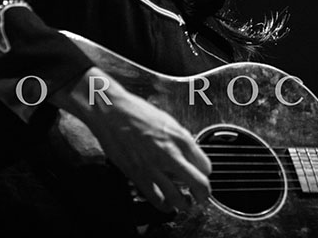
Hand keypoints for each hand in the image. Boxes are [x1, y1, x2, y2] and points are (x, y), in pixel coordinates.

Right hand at [53, 67, 210, 213]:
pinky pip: (156, 198)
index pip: (205, 165)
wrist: (111, 112)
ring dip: (185, 204)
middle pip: (198, 183)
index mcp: (180, 138)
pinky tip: (166, 205)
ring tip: (186, 204)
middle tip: (202, 196)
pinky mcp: (138, 175)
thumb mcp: (167, 121)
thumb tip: (189, 152)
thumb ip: (180, 139)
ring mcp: (154, 167)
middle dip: (203, 194)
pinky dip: (164, 206)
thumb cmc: (136, 112)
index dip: (205, 173)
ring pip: (178, 197)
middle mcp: (170, 154)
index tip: (202, 175)